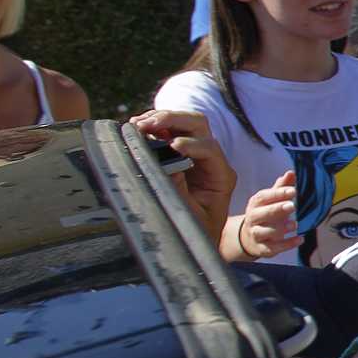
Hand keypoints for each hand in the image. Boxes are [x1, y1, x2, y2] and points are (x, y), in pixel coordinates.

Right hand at [130, 109, 236, 233]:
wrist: (197, 238)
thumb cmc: (196, 230)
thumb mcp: (190, 215)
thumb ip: (180, 191)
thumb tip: (166, 165)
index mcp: (221, 176)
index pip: (209, 148)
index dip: (191, 144)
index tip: (172, 145)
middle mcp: (211, 160)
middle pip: (198, 125)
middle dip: (174, 119)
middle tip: (147, 124)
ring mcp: (195, 153)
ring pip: (184, 122)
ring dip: (161, 119)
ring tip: (138, 124)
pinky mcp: (179, 152)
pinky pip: (169, 130)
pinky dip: (154, 124)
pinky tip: (136, 127)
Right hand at [236, 173, 297, 260]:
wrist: (249, 238)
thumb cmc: (264, 214)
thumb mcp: (271, 200)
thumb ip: (281, 187)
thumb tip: (290, 173)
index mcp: (256, 204)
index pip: (263, 197)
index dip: (277, 194)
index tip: (293, 190)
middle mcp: (253, 219)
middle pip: (261, 214)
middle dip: (276, 209)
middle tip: (292, 206)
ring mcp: (256, 234)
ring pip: (264, 232)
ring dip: (279, 228)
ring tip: (294, 224)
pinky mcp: (262, 248)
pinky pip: (273, 248)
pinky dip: (287, 244)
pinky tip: (300, 239)